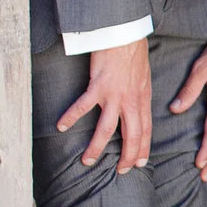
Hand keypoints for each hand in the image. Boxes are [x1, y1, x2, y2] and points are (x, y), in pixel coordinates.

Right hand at [57, 37, 151, 173]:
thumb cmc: (133, 55)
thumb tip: (136, 110)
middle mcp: (131, 101)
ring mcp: (114, 95)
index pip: (146, 130)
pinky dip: (71, 117)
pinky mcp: (98, 86)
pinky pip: (83, 106)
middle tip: (120, 171)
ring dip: (97, 147)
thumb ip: (139, 97)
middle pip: (131, 135)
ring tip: (88, 161)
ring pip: (106, 128)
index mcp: (142, 100)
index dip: (142, 148)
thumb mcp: (143, 80)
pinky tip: (61, 126)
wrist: (125, 35)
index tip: (138, 163)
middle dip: (126, 156)